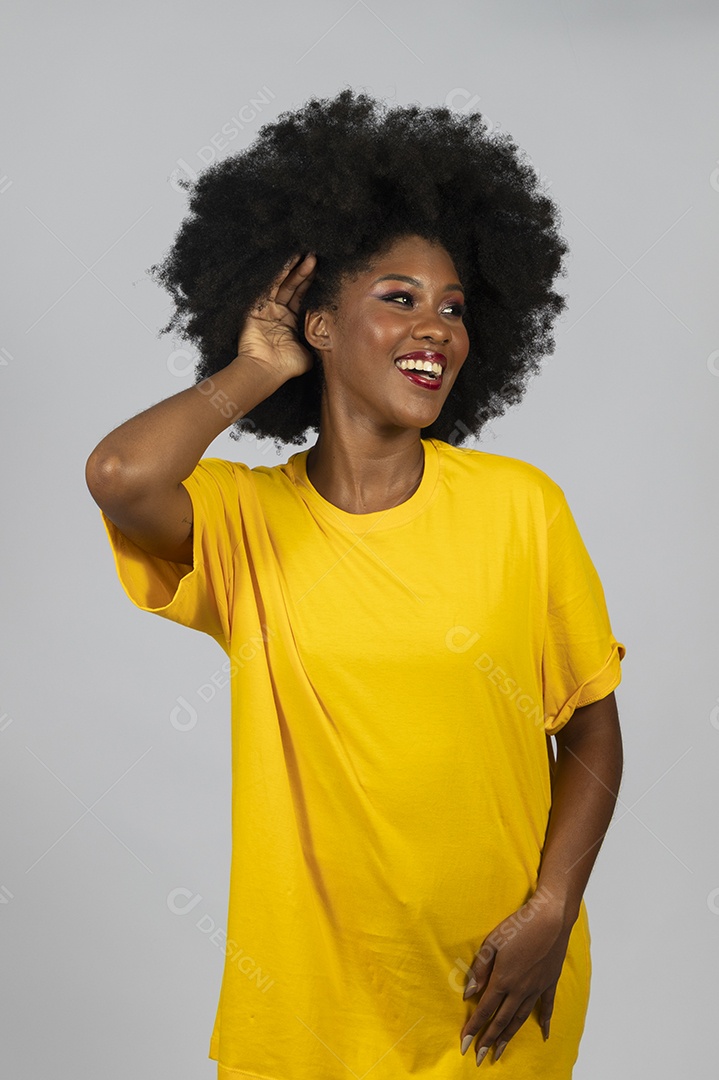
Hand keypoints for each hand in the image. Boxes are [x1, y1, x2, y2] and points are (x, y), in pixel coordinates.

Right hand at [236, 252, 317, 380]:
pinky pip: (266, 288)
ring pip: (280, 284)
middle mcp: (278, 313)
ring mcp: (265, 309)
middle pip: (292, 286)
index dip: (311, 283)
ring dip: (291, 269)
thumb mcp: (309, 353)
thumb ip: (318, 343)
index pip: (302, 296)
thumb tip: (334, 340)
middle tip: (314, 256)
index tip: (322, 269)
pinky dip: (276, 276)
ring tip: (302, 255)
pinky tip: (286, 264)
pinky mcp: (254, 309)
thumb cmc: (285, 367)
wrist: (264, 372)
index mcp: (290, 322)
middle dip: (304, 271)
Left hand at [459, 893, 572, 1065]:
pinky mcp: (550, 982)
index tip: (465, 1044)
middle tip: (480, 1058)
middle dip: (489, 1040)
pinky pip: (547, 1007)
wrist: (550, 917)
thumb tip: (469, 994)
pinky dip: (545, 1022)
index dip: (474, 1028)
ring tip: (500, 1052)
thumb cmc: (518, 925)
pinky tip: (544, 1035)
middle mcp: (520, 989)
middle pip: (502, 1020)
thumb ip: (480, 969)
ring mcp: (537, 988)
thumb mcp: (492, 942)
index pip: (485, 1010)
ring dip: (509, 1036)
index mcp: (504, 979)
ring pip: (520, 1018)